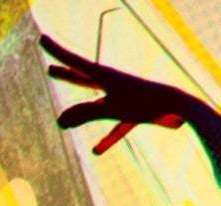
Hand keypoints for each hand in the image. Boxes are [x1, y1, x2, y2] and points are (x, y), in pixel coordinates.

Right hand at [39, 35, 190, 154]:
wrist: (178, 106)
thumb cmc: (145, 103)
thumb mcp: (111, 109)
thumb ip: (85, 115)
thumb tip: (60, 122)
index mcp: (105, 74)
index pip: (74, 62)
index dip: (57, 52)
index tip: (42, 38)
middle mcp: (113, 83)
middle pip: (85, 79)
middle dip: (68, 75)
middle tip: (51, 69)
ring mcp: (124, 97)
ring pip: (98, 101)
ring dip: (83, 104)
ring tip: (77, 117)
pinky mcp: (135, 112)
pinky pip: (117, 126)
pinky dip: (107, 138)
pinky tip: (96, 152)